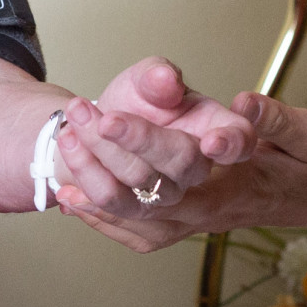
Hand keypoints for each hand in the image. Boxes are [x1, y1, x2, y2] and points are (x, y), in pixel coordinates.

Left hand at [44, 59, 254, 219]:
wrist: (114, 137)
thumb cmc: (142, 106)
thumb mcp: (150, 81)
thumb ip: (158, 77)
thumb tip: (164, 80)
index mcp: (219, 131)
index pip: (238, 140)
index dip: (231, 143)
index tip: (212, 141)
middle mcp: (203, 174)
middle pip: (180, 164)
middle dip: (137, 140)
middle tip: (100, 117)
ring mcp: (178, 206)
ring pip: (140, 195)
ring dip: (96, 164)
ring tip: (70, 133)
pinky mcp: (151, 229)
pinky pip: (119, 221)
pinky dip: (88, 203)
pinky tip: (68, 187)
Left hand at [56, 91, 306, 252]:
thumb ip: (276, 121)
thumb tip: (243, 103)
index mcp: (238, 182)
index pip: (183, 162)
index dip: (145, 139)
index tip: (111, 114)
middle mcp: (211, 209)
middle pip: (145, 190)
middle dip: (104, 152)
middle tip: (79, 112)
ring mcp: (197, 224)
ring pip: (133, 216)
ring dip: (94, 184)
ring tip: (68, 142)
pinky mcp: (190, 229)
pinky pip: (137, 234)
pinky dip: (102, 219)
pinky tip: (75, 200)